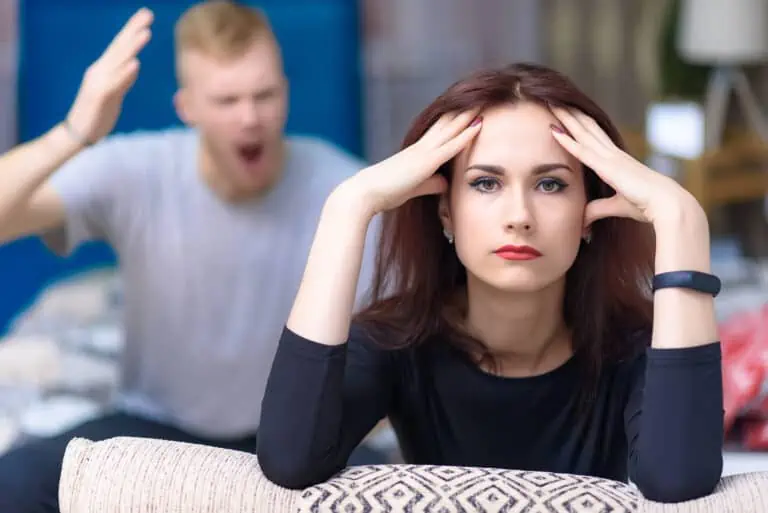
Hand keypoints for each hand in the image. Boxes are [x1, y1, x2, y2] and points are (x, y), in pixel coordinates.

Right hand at [66, 8, 152, 144]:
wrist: (79, 133)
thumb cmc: (97, 114)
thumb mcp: (115, 95)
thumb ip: (124, 80)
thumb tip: (134, 65)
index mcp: (105, 70)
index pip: (121, 46)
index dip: (133, 29)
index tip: (147, 15)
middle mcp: (100, 71)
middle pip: (120, 47)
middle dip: (134, 29)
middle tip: (147, 13)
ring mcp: (99, 83)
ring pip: (118, 61)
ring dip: (132, 46)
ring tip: (146, 32)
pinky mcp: (99, 97)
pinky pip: (114, 83)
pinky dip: (125, 73)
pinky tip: (135, 63)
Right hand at [346, 110, 481, 214]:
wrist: (366, 193)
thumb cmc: (385, 192)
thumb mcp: (414, 187)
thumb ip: (431, 183)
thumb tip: (446, 183)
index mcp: (418, 151)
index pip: (441, 129)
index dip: (456, 117)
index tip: (471, 106)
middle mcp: (422, 147)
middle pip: (448, 122)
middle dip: (466, 109)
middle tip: (483, 94)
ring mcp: (424, 152)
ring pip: (451, 128)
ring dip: (469, 114)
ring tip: (486, 100)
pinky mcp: (426, 162)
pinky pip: (450, 146)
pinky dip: (465, 135)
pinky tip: (478, 125)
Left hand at [549, 107, 702, 227]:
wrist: (666, 204)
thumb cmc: (647, 206)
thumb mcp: (616, 206)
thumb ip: (597, 210)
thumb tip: (582, 222)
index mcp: (616, 160)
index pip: (594, 137)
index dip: (580, 125)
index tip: (567, 113)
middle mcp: (612, 154)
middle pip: (587, 128)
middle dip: (571, 113)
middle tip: (554, 98)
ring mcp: (610, 158)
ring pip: (582, 132)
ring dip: (566, 118)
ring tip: (551, 102)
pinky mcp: (608, 167)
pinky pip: (582, 151)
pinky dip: (567, 140)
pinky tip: (554, 130)